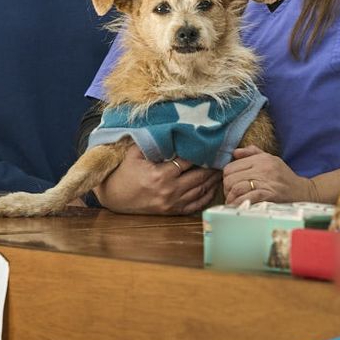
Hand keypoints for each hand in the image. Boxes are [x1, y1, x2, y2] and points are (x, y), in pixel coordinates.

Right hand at [95, 144, 219, 214]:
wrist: (114, 198)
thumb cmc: (124, 173)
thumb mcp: (134, 153)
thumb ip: (153, 142)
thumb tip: (169, 128)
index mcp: (160, 174)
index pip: (188, 160)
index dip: (201, 152)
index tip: (212, 144)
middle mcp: (169, 190)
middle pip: (199, 176)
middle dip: (213, 166)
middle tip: (225, 156)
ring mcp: (172, 203)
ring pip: (200, 190)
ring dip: (213, 180)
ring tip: (222, 169)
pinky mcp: (172, 211)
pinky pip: (196, 205)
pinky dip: (207, 196)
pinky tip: (213, 186)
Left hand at [223, 146, 313, 204]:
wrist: (304, 191)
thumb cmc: (285, 176)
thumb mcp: (270, 159)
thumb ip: (252, 152)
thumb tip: (234, 152)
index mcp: (260, 159)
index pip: (231, 167)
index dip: (226, 177)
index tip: (230, 185)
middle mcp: (262, 169)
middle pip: (231, 178)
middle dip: (227, 189)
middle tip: (230, 195)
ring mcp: (266, 182)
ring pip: (237, 188)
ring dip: (231, 198)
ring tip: (232, 202)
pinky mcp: (270, 195)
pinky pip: (248, 198)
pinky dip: (240, 203)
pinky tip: (239, 207)